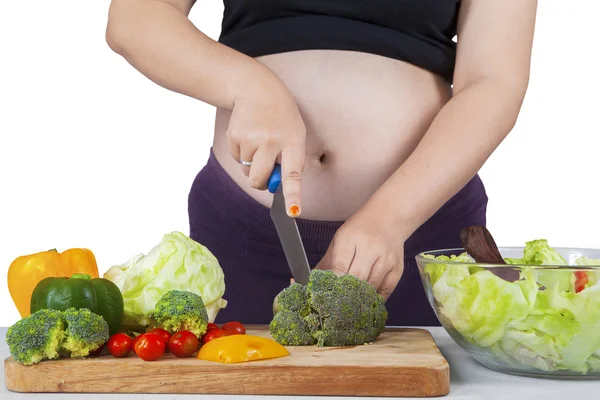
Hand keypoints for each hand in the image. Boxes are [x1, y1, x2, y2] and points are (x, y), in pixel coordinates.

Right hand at [227, 81, 306, 215]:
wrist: (258, 90)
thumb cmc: (282, 119)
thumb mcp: (295, 135)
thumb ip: (290, 162)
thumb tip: (275, 186)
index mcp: (292, 142)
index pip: (292, 174)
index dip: (293, 195)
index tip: (293, 211)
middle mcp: (271, 141)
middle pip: (259, 179)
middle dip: (260, 181)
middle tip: (265, 169)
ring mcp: (251, 138)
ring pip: (246, 170)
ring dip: (252, 162)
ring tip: (259, 140)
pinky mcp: (234, 136)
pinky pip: (237, 158)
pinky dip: (242, 153)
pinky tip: (249, 135)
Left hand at [315, 206, 405, 299]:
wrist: (389, 217)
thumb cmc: (360, 229)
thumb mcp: (340, 238)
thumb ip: (328, 261)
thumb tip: (312, 281)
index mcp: (351, 239)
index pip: (340, 267)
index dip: (333, 284)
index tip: (326, 296)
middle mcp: (370, 248)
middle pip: (356, 279)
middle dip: (345, 294)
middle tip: (336, 307)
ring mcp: (386, 259)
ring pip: (371, 287)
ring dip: (360, 299)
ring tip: (350, 309)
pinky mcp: (397, 269)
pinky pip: (386, 291)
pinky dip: (375, 300)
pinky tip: (367, 304)